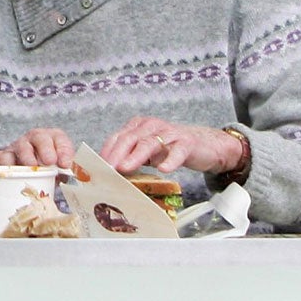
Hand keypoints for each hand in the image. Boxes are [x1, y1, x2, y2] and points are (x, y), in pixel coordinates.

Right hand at [0, 127, 73, 167]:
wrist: (25, 169)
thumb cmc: (46, 170)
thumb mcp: (60, 169)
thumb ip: (68, 170)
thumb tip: (78, 178)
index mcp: (51, 139)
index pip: (59, 138)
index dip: (63, 149)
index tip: (65, 163)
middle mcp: (32, 140)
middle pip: (39, 137)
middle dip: (45, 149)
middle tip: (49, 161)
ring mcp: (15, 147)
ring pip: (18, 147)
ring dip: (23, 157)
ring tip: (27, 168)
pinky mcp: (0, 157)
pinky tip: (1, 171)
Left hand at [101, 117, 244, 175]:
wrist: (203, 145)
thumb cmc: (170, 149)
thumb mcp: (147, 152)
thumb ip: (130, 158)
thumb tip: (108, 174)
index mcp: (139, 127)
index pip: (118, 137)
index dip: (106, 151)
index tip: (96, 167)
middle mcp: (152, 126)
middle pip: (130, 138)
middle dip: (116, 154)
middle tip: (107, 169)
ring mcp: (170, 133)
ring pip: (150, 142)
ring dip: (136, 156)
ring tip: (125, 168)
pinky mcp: (187, 143)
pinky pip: (177, 150)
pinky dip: (170, 160)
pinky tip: (163, 169)